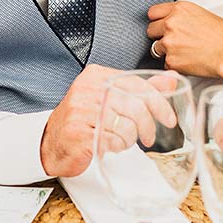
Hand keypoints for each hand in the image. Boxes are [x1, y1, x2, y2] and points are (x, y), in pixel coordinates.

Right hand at [40, 66, 177, 177]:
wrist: (51, 142)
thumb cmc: (83, 120)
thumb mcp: (110, 98)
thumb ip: (140, 89)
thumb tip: (171, 80)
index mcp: (97, 75)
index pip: (138, 83)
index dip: (159, 103)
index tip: (168, 119)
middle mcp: (88, 88)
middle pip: (136, 105)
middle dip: (148, 125)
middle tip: (149, 137)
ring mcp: (82, 110)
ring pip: (127, 125)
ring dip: (130, 139)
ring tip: (120, 140)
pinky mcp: (80, 132)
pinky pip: (113, 141)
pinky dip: (117, 147)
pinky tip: (108, 145)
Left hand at [147, 1, 222, 76]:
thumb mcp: (201, 14)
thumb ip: (182, 16)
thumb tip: (171, 21)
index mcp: (179, 9)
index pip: (152, 12)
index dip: (157, 20)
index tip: (161, 25)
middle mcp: (170, 23)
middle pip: (150, 30)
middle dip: (160, 36)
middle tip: (175, 42)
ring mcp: (169, 42)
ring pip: (156, 48)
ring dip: (166, 51)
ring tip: (185, 52)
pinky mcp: (171, 60)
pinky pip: (165, 63)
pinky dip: (174, 64)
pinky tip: (189, 62)